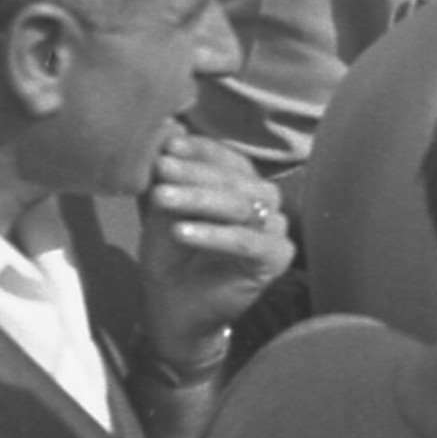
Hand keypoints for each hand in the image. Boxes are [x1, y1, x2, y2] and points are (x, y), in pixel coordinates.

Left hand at [136, 127, 292, 375]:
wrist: (172, 308)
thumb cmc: (169, 256)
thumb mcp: (162, 209)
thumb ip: (168, 175)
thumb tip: (168, 129)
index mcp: (242, 185)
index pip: (228, 157)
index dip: (200, 149)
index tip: (167, 145)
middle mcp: (264, 202)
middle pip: (236, 179)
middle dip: (195, 172)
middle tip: (161, 167)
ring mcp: (274, 230)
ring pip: (242, 206)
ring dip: (199, 200)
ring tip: (162, 198)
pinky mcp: (276, 259)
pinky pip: (248, 242)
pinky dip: (214, 235)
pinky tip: (181, 232)